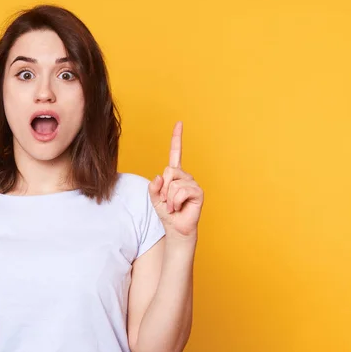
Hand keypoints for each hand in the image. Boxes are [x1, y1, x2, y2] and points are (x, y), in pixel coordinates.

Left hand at [148, 121, 203, 240]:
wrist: (176, 228)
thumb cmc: (167, 213)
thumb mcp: (154, 198)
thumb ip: (153, 186)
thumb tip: (160, 176)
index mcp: (174, 175)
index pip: (176, 153)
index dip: (177, 138)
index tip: (179, 123)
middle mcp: (185, 176)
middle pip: (169, 171)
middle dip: (163, 188)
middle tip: (166, 201)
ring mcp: (192, 183)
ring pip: (173, 183)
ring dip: (168, 198)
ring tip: (173, 206)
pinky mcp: (198, 192)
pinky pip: (180, 191)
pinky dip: (175, 201)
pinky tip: (179, 207)